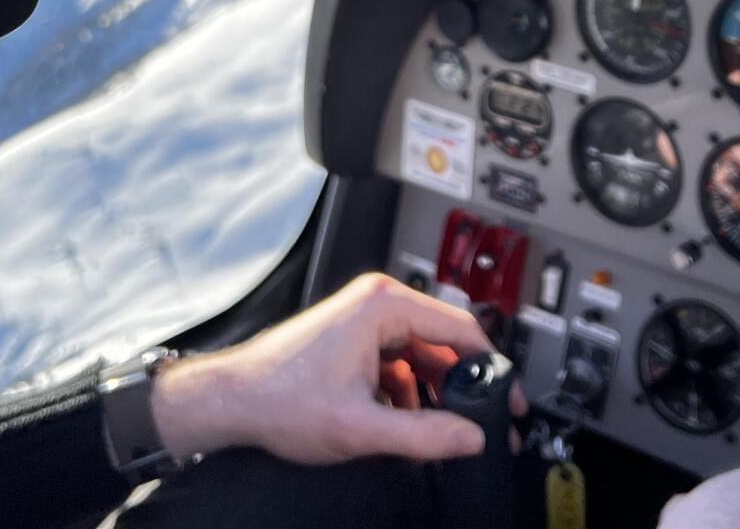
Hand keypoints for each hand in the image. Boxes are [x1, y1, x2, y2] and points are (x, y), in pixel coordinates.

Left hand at [149, 271, 525, 464]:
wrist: (231, 401)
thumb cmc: (278, 398)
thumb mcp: (360, 426)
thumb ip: (423, 434)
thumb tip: (470, 437)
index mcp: (383, 305)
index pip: (462, 329)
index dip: (492, 369)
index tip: (508, 399)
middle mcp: (376, 303)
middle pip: (443, 344)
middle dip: (462, 388)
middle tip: (481, 424)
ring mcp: (364, 321)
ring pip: (421, 358)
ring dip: (431, 396)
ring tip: (437, 433)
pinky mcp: (355, 341)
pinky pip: (399, 365)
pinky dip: (407, 395)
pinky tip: (404, 427)